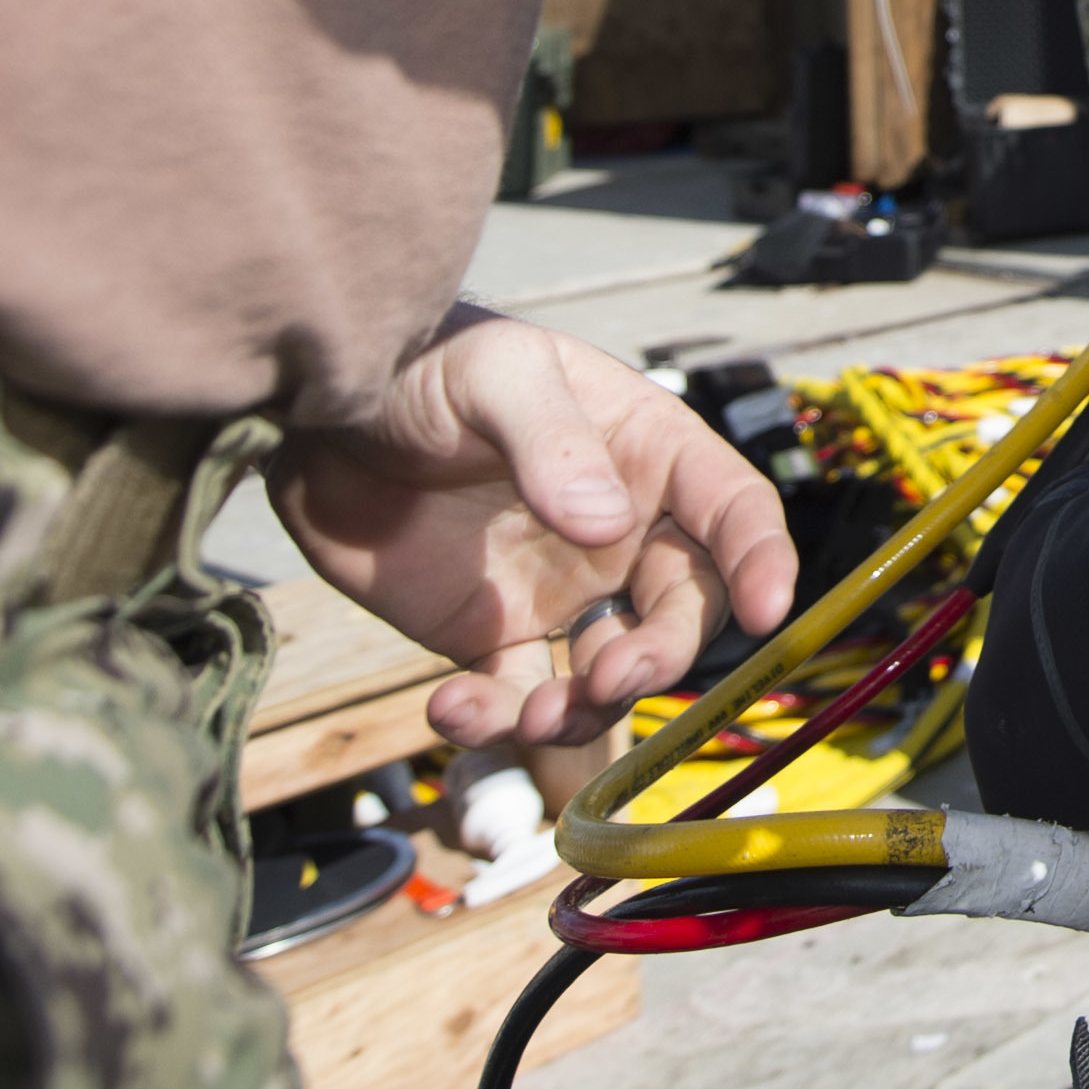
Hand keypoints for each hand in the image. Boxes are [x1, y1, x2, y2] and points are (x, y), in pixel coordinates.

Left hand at [272, 310, 799, 750]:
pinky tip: (450, 711)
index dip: (761, 559)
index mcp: (645, 453)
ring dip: (586, 707)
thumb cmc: (422, 364)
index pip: (730, 509)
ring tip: (528, 718)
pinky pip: (516, 699)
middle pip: (682, 609)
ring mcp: (559, 591)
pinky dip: (494, 724)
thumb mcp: (494, 375)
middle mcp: (619, 530)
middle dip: (661, 654)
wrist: (317, 417)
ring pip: (610, 672)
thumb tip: (608, 524)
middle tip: (611, 676)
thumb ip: (552, 442)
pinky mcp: (492, 638)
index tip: (771, 610)